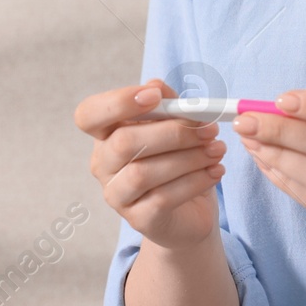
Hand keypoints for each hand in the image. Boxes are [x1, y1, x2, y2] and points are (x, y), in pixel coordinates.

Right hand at [74, 79, 228, 251]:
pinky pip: (162, 198)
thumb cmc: (178, 160)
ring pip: (143, 173)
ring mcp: (117, 195)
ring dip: (188, 157)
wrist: (190, 211)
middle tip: (209, 128)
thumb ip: (166, 105)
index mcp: (106, 134)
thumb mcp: (176, 126)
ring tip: (217, 149)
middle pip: (124, 142)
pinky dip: (195, 181)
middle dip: (172, 132)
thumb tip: (156, 86)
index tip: (156, 96)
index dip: (118, 102)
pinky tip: (216, 170)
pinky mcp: (139, 219)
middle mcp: (104, 165)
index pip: (89, 115)